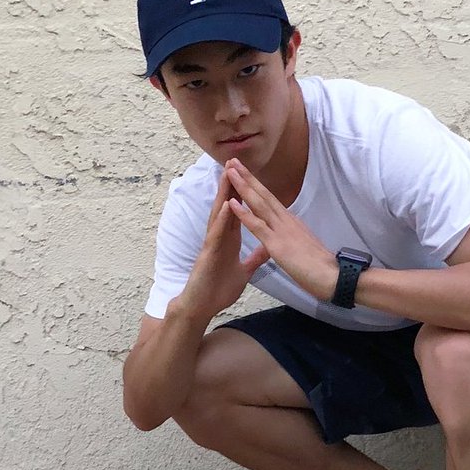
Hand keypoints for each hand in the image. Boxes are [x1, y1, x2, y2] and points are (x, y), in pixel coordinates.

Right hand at [177, 163, 269, 320]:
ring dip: (224, 194)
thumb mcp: (244, 271)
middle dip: (231, 184)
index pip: (238, 210)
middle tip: (235, 161)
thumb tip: (267, 247)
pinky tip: (227, 205)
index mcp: (229, 239)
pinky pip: (216, 234)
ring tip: (228, 173)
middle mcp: (220, 237)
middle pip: (227, 205)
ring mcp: (213, 243)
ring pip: (219, 214)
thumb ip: (255, 258)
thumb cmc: (218, 289)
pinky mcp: (208, 254)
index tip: (249, 174)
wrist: (202, 307)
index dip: (243, 192)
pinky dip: (222, 219)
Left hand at [225, 161, 338, 300]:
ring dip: (243, 187)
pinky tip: (232, 202)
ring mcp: (282, 231)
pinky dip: (243, 213)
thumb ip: (295, 240)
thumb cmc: (322, 268)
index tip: (244, 172)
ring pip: (259, 204)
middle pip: (263, 195)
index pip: (270, 200)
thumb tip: (290, 238)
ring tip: (230, 170)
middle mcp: (286, 221)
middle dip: (247, 177)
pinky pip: (257, 226)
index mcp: (291, 223)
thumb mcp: (305, 248)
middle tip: (232, 160)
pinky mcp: (277, 244)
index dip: (256, 185)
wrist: (334, 276)